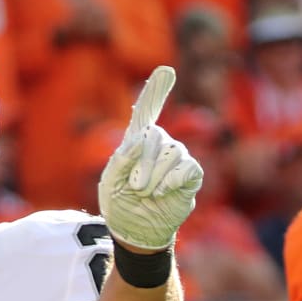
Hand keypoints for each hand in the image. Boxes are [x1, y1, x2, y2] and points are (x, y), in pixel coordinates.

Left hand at [98, 66, 203, 250]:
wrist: (136, 230)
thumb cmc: (120, 205)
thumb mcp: (110, 182)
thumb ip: (120, 159)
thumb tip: (141, 138)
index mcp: (136, 144)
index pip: (146, 113)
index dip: (156, 93)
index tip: (165, 70)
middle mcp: (159, 147)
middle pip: (156, 136)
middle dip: (144, 162)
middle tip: (135, 186)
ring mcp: (177, 160)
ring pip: (173, 153)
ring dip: (155, 175)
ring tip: (146, 192)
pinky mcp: (191, 176)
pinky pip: (188, 168)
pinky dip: (171, 180)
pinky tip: (160, 192)